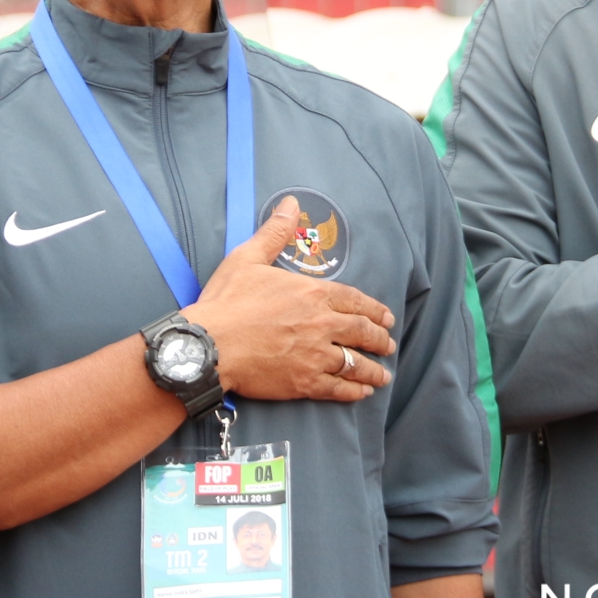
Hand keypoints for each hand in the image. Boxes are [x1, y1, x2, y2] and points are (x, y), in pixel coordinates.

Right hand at [184, 196, 397, 401]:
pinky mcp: (304, 383)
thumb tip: (291, 204)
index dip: (374, 311)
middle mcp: (322, 325)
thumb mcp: (248, 258)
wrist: (209, 345)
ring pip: (355, 364)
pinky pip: (338, 389)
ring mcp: (315, 356)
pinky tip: (361, 393)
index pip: (355, 301)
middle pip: (362, 333)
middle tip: (388, 344)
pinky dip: (353, 391)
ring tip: (382, 375)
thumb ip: (275, 233)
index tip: (386, 318)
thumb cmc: (226, 301)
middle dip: (379, 340)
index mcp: (312, 294)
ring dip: (373, 370)